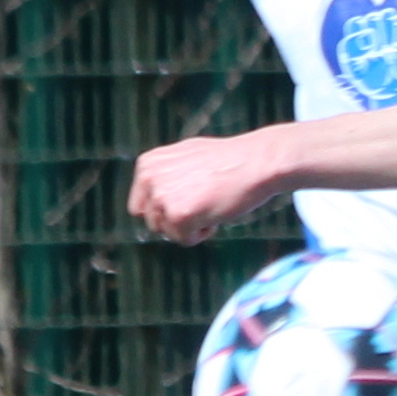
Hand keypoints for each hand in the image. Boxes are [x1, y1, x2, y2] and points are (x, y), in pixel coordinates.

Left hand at [128, 129, 303, 242]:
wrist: (255, 162)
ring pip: (167, 232)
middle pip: (152, 221)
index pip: (141, 205)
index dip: (165, 209)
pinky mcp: (178, 215)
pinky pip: (184, 239)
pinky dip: (201, 234)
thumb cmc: (229, 159)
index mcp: (148, 164)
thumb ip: (166, 174)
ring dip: (188, 227)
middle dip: (176, 220)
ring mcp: (162, 197)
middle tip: (202, 204)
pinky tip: (214, 213)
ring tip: (209, 206)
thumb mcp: (186, 156)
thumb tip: (157, 194)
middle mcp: (149, 179)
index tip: (187, 202)